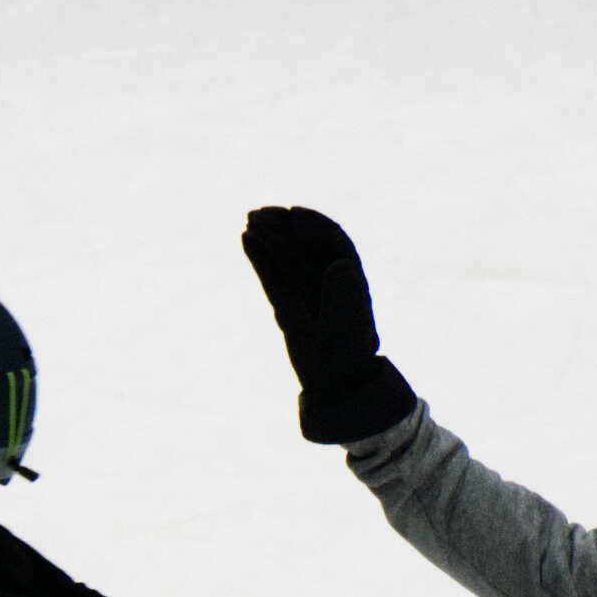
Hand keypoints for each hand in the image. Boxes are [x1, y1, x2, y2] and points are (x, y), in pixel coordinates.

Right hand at [238, 204, 421, 444]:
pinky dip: (260, 258)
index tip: (294, 214)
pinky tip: (246, 240)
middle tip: (260, 212)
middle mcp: (328, 279)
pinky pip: (272, 275)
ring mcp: (305, 290)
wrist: (335, 385)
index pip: (333, 241)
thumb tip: (339, 265)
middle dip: (285, 225)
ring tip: (249, 221)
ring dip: (269, 237)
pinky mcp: (286, 304)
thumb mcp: (348, 327)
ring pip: (286, 256)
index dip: (314, 224)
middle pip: (305, 243)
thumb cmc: (347, 357)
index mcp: (350, 278)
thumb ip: (343, 296)